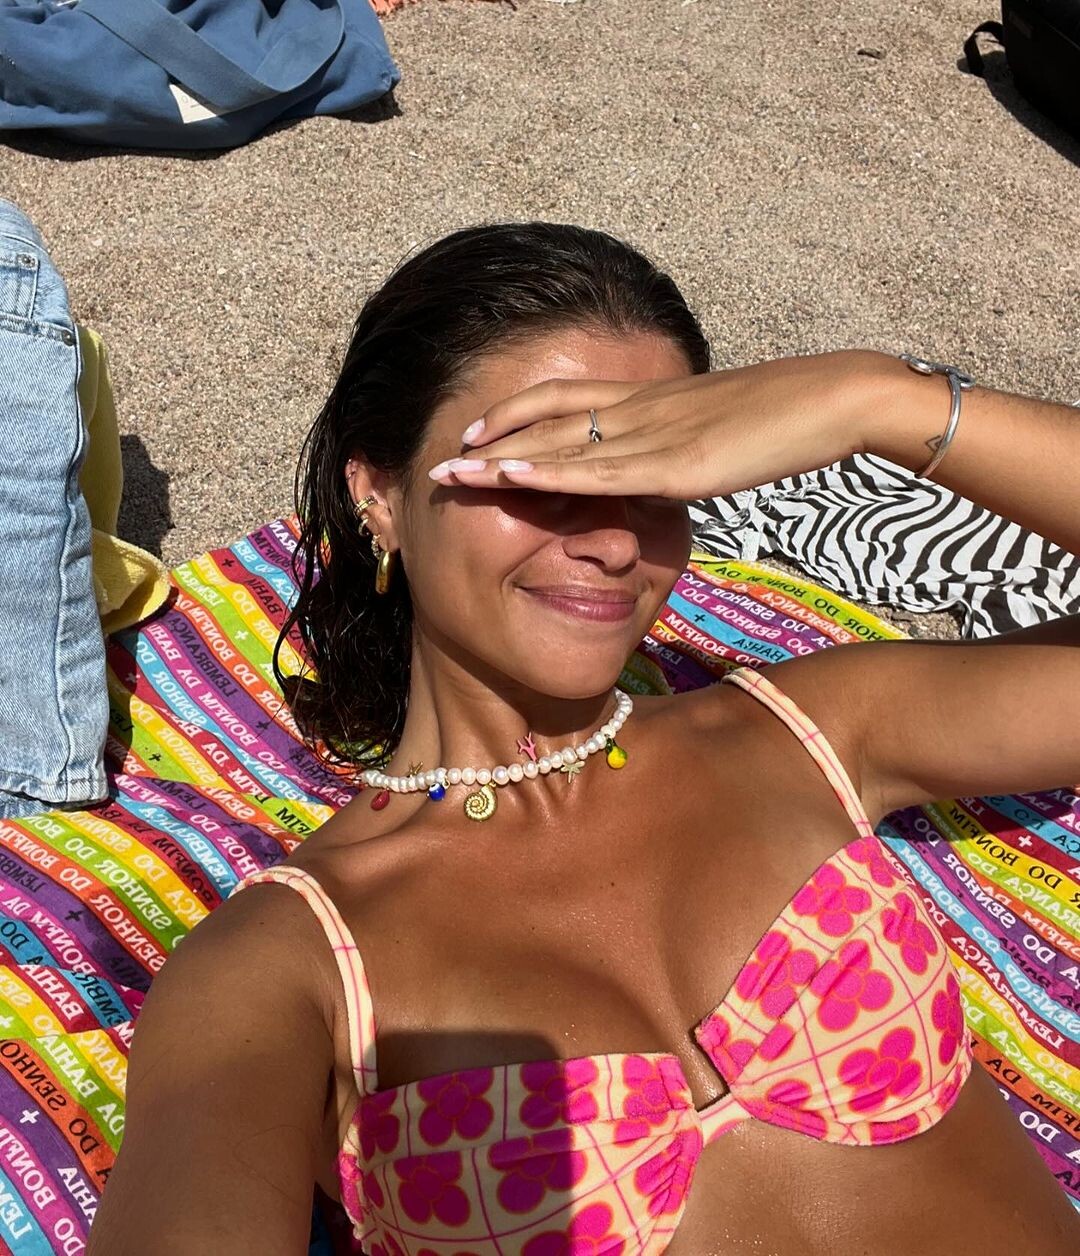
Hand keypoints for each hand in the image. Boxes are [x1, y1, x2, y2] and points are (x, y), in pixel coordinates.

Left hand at [427, 349, 882, 498]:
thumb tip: (656, 478)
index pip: (568, 397)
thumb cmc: (788, 419)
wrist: (836, 398)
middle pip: (549, 416)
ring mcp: (654, 433)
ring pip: (560, 442)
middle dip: (490, 436)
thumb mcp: (720, 437)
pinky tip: (507, 474)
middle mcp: (641, 408)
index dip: (518, 411)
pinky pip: (597, 470)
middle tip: (441, 457)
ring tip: (449, 470)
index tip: (478, 428)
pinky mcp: (675, 463)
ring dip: (498, 457)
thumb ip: (680, 454)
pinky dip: (546, 472)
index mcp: (653, 398)